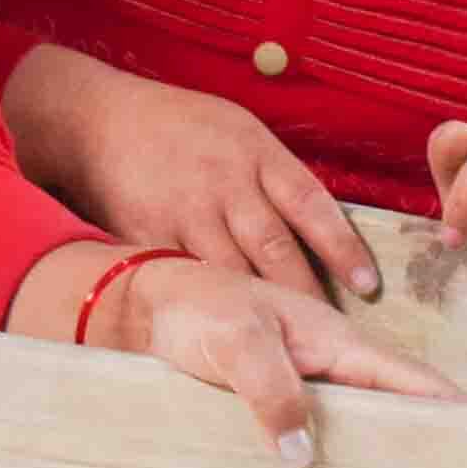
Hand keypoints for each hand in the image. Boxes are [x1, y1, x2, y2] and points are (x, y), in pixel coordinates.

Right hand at [26, 53, 373, 303]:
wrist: (98, 119)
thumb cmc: (177, 127)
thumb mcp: (236, 131)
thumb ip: (273, 178)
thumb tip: (319, 232)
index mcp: (254, 152)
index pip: (311, 203)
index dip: (343, 248)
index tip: (368, 287)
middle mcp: (224, 182)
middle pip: (275, 247)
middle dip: (307, 294)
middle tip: (335, 335)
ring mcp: (185, 211)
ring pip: (233, 272)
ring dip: (262, 310)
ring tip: (290, 347)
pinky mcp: (150, 235)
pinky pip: (188, 278)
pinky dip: (210, 306)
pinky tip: (227, 331)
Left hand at [91, 253, 453, 466]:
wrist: (148, 304)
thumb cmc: (196, 308)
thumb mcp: (236, 343)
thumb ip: (271, 391)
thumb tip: (302, 455)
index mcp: (336, 341)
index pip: (409, 379)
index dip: (451, 408)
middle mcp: (329, 365)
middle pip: (393, 409)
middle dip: (428, 443)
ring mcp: (305, 385)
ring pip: (358, 426)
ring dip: (383, 458)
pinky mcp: (276, 404)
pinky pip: (320, 435)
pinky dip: (337, 460)